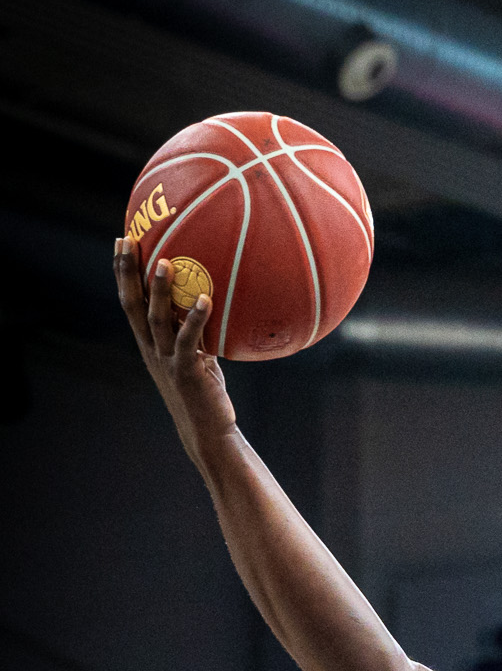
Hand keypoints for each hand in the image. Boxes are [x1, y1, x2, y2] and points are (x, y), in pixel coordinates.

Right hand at [114, 240, 237, 464]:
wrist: (207, 430)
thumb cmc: (204, 392)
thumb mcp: (196, 355)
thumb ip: (195, 331)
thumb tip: (210, 298)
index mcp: (150, 344)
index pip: (130, 302)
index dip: (123, 273)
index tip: (122, 242)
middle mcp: (153, 349)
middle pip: (133, 305)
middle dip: (128, 272)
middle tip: (128, 240)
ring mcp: (168, 360)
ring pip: (157, 320)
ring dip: (159, 291)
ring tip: (165, 262)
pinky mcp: (187, 372)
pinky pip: (190, 341)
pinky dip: (196, 320)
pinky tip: (205, 299)